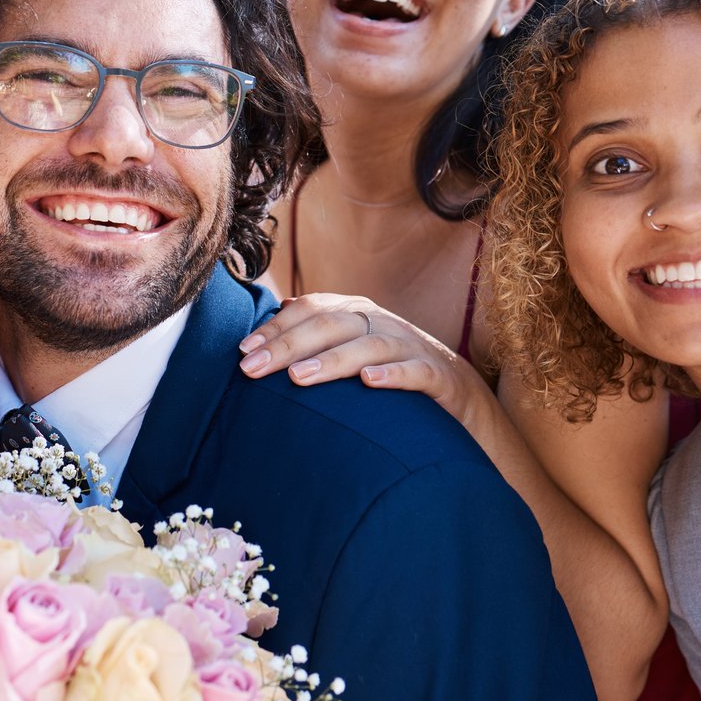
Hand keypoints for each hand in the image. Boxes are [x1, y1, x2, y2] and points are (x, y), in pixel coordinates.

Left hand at [238, 293, 491, 428]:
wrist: (458, 392)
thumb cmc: (390, 368)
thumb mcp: (352, 346)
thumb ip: (317, 332)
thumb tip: (276, 311)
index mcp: (356, 312)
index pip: (310, 309)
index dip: (276, 327)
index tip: (242, 351)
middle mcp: (380, 322)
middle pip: (331, 325)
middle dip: (288, 345)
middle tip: (252, 368)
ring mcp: (410, 346)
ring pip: (368, 346)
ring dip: (332, 360)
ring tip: (299, 376)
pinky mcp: (437, 375)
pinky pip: (415, 372)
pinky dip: (392, 375)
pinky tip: (368, 383)